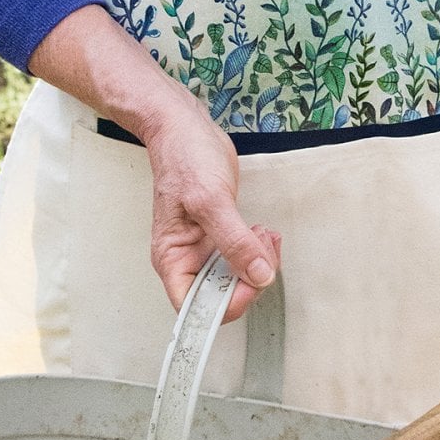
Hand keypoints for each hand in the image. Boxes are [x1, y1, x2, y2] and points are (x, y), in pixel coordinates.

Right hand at [29, 5, 281, 323]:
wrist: (184, 127)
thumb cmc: (185, 159)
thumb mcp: (211, 200)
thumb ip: (235, 241)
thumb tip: (259, 276)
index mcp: (173, 260)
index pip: (197, 311)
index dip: (228, 304)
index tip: (253, 280)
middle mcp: (187, 260)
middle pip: (223, 297)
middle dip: (250, 278)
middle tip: (265, 248)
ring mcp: (205, 247)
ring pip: (237, 277)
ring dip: (259, 262)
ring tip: (266, 235)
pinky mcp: (221, 232)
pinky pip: (244, 255)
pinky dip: (259, 248)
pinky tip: (263, 231)